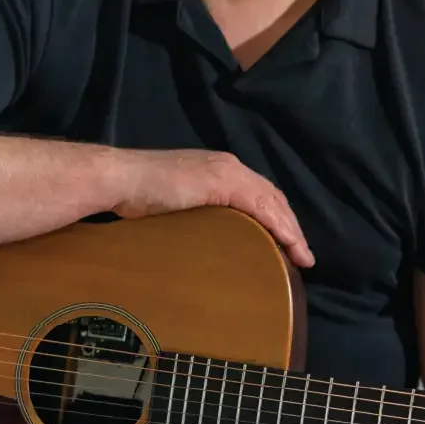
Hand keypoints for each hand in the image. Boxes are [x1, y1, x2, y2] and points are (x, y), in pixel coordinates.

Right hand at [110, 147, 314, 268]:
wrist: (121, 179)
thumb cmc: (140, 195)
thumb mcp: (178, 205)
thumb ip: (198, 215)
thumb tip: (207, 242)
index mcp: (220, 169)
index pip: (260, 194)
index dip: (279, 218)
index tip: (290, 244)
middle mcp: (230, 166)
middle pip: (273, 197)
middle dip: (291, 226)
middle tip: (303, 255)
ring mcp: (227, 171)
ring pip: (272, 202)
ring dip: (291, 230)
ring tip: (301, 257)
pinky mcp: (222, 181)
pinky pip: (260, 206)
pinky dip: (278, 226)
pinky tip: (288, 244)